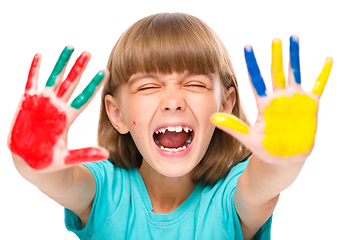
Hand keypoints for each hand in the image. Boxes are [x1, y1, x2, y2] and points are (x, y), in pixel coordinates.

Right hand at [8, 46, 108, 171]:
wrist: (29, 162)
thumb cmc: (49, 161)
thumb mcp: (68, 159)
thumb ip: (86, 154)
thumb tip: (107, 155)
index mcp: (68, 117)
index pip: (84, 97)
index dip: (94, 85)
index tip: (105, 72)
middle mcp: (58, 106)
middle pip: (71, 83)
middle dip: (79, 67)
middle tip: (89, 52)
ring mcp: (43, 103)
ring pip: (54, 78)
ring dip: (61, 63)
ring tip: (70, 47)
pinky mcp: (27, 103)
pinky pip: (31, 82)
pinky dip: (35, 69)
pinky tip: (40, 55)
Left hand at [211, 36, 332, 163]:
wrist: (283, 158)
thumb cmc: (264, 148)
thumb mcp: (247, 138)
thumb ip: (232, 127)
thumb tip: (212, 118)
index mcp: (264, 104)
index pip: (256, 79)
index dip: (252, 64)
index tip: (247, 47)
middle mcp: (278, 98)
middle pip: (276, 72)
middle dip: (275, 55)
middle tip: (275, 38)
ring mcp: (294, 100)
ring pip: (295, 73)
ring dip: (295, 57)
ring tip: (294, 38)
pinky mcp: (310, 106)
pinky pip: (319, 86)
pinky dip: (323, 73)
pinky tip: (328, 59)